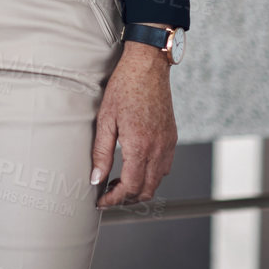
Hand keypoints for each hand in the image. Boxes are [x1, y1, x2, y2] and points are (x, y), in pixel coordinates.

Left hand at [91, 42, 176, 206]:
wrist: (148, 66)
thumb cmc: (124, 88)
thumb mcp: (105, 119)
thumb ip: (101, 152)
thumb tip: (95, 179)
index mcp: (140, 146)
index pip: (131, 187)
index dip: (114, 199)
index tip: (101, 201)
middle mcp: (159, 149)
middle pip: (147, 190)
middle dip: (127, 198)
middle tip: (108, 194)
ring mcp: (168, 144)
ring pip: (158, 181)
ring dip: (140, 187)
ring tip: (118, 181)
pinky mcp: (172, 137)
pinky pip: (165, 166)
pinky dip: (151, 174)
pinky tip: (134, 165)